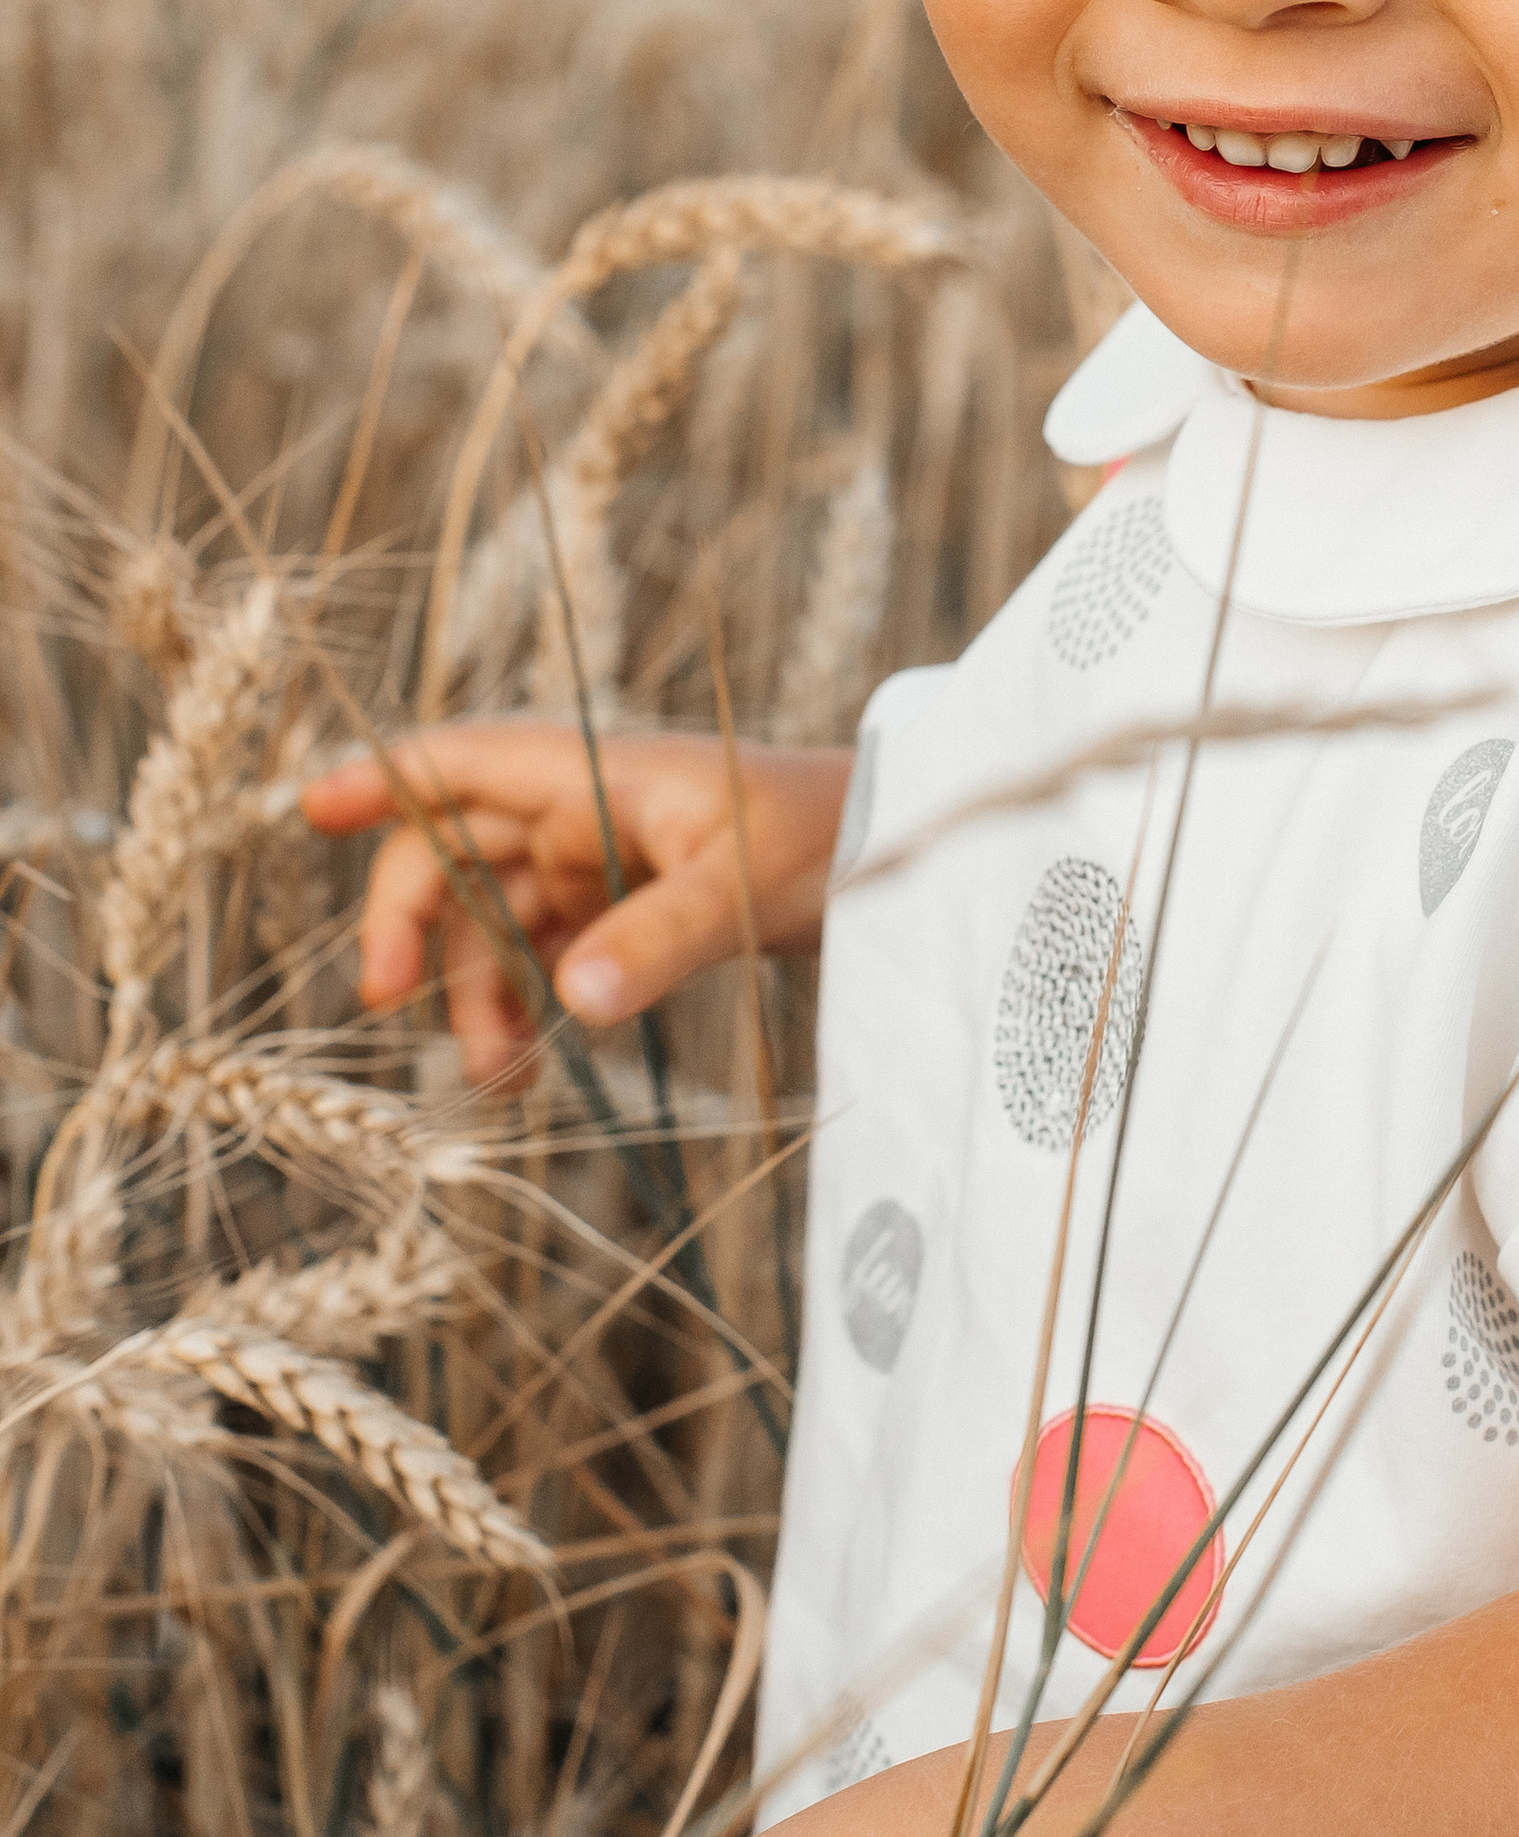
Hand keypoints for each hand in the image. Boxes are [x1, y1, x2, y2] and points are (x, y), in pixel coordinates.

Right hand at [304, 729, 854, 1084]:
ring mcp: (596, 861)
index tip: (311, 807)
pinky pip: (542, 954)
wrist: (889, 848)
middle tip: (388, 998)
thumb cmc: (820, 834)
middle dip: (412, 919)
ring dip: (475, 989)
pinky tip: (531, 1068)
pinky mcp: (621, 910)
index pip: (464, 762)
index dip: (385, 779)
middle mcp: (579, 810)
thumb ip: (657, 941)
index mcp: (592, 773)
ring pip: (494, 918)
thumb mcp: (739, 883)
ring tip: (496, 1075)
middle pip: (456, 852)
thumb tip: (571, 1003)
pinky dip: (524, 1003)